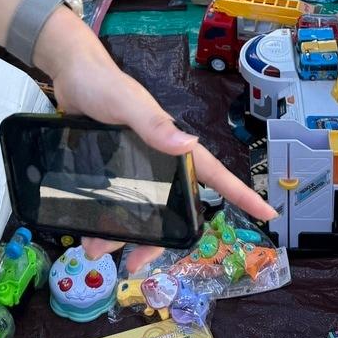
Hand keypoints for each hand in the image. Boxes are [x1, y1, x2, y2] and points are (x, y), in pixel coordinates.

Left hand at [45, 35, 277, 237]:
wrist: (70, 75)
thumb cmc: (102, 85)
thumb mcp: (127, 104)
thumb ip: (154, 124)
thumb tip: (190, 143)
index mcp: (171, 143)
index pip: (212, 171)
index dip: (240, 192)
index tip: (267, 211)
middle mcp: (157, 158)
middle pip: (171, 206)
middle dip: (158, 239)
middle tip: (134, 263)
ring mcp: (134, 165)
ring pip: (140, 210)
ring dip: (121, 234)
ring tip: (94, 248)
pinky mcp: (111, 168)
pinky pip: (115, 203)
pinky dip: (105, 221)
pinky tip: (88, 232)